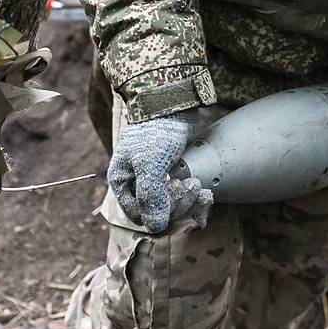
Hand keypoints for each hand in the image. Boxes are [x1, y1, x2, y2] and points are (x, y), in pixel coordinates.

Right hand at [108, 110, 212, 232]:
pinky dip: (192, 194)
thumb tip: (155, 227)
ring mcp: (155, 176)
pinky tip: (204, 191)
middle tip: (193, 186)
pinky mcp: (172, 170)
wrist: (173, 101)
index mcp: (123, 181)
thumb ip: (151, 196)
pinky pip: (180, 192)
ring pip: (170, 203)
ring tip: (200, 187)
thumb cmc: (156, 130)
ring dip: (188, 201)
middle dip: (177, 203)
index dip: (159, 212)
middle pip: (156, 211)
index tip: (176, 193)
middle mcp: (136, 181)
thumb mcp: (150, 163)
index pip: (139, 214)